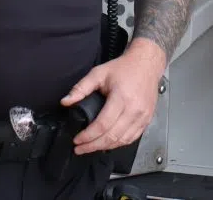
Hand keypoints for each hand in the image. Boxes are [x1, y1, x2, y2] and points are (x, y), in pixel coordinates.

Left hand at [61, 39, 165, 154]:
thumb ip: (81, 88)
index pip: (103, 124)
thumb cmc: (124, 68)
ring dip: (105, 147)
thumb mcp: (98, 73)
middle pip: (112, 136)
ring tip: (91, 147)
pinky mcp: (147, 120)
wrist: (146, 64)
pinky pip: (132, 138)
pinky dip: (119, 144)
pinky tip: (108, 143)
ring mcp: (143, 116)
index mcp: (121, 98)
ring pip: (123, 140)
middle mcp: (134, 110)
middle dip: (93, 146)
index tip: (77, 140)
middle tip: (80, 149)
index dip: (88, 136)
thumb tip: (65, 102)